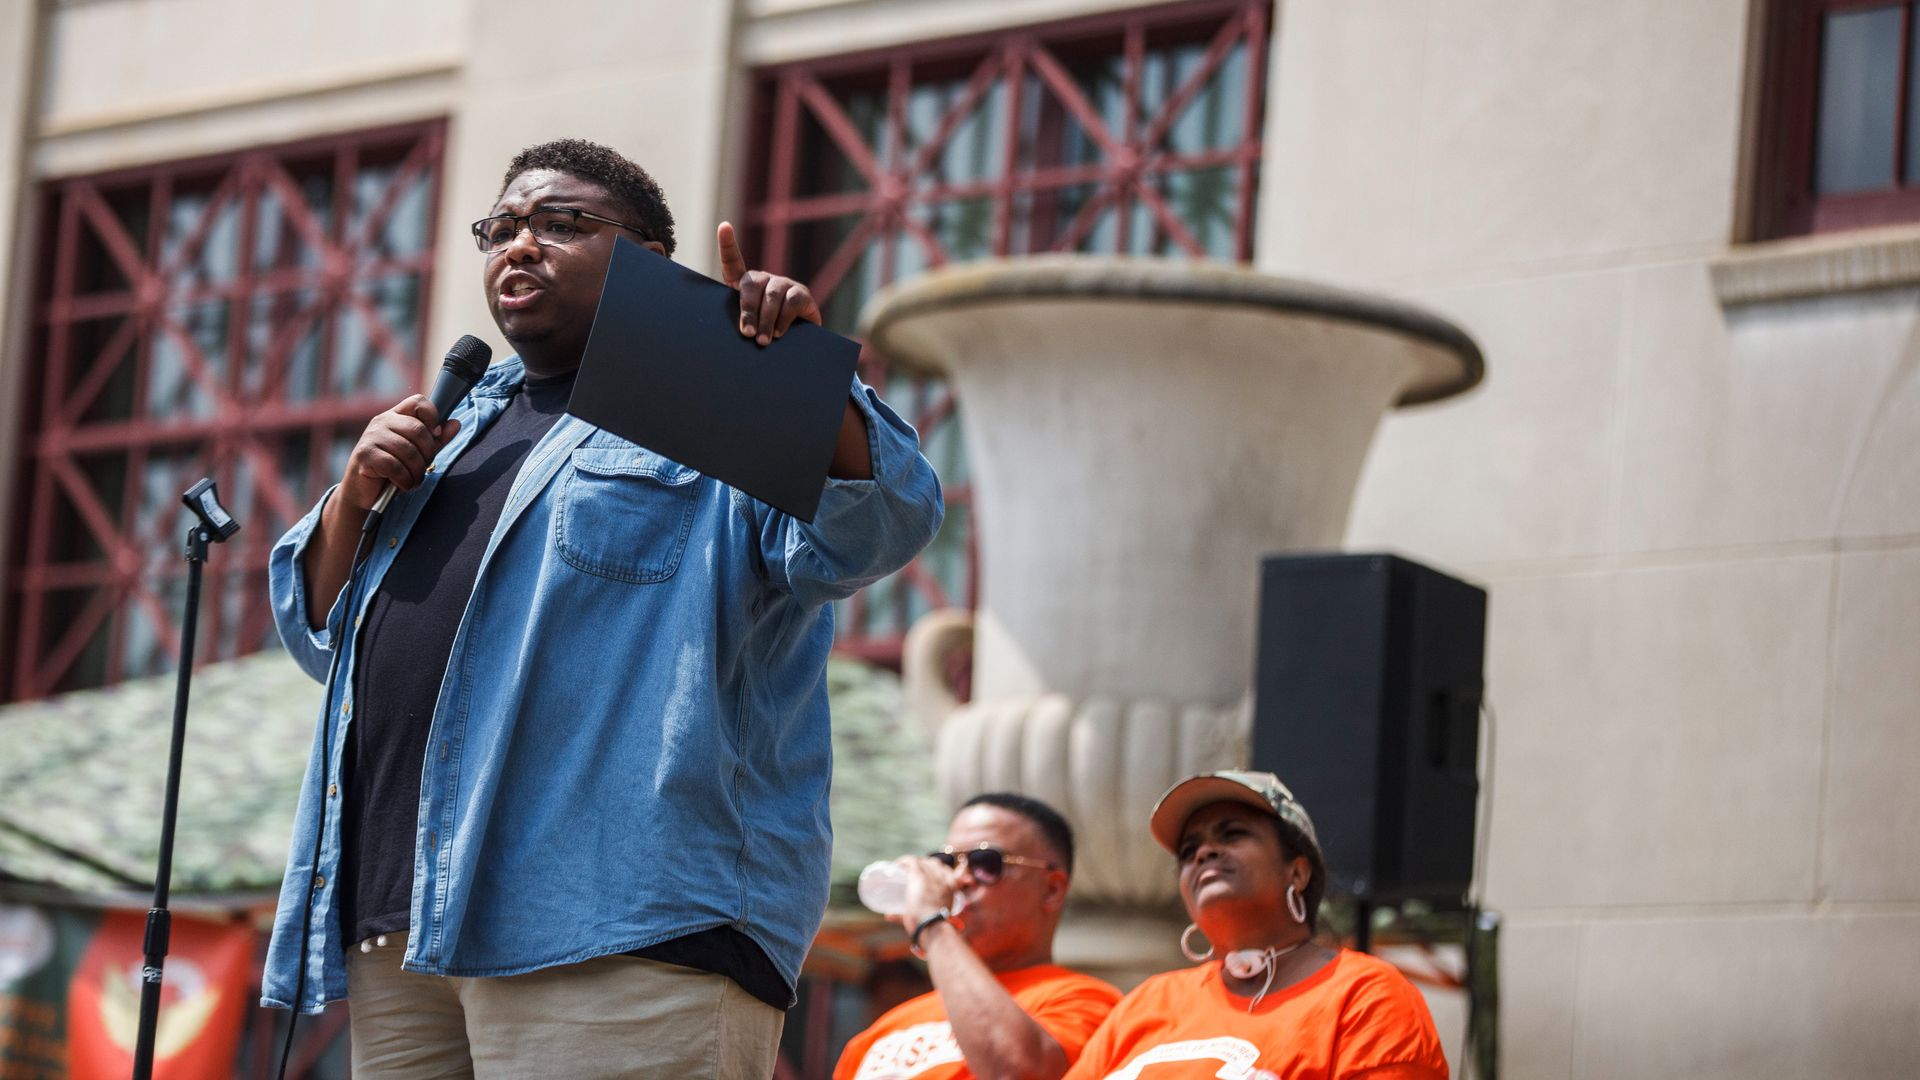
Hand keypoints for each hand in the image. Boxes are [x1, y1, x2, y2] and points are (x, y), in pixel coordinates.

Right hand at [337, 395, 460, 511]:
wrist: (363, 491)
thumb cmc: (392, 470)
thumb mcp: (418, 452)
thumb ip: (436, 439)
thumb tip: (455, 423)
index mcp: (396, 416)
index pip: (418, 402)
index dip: (432, 417)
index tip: (434, 437)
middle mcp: (382, 421)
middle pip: (418, 429)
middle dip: (428, 454)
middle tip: (423, 468)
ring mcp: (371, 436)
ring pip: (408, 451)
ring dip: (417, 472)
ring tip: (414, 480)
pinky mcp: (365, 454)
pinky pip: (395, 466)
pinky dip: (405, 480)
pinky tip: (403, 485)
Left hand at [716, 221, 821, 346]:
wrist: (797, 343)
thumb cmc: (765, 334)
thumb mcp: (750, 327)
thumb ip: (744, 322)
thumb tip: (744, 332)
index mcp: (745, 285)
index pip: (733, 262)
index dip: (728, 244)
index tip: (724, 227)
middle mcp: (764, 279)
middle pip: (752, 284)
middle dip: (748, 310)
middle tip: (748, 333)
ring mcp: (783, 283)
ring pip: (772, 296)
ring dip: (766, 320)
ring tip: (763, 341)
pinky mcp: (801, 293)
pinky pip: (791, 302)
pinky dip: (783, 319)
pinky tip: (779, 333)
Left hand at [888, 856, 963, 932]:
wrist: (933, 927)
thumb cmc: (931, 927)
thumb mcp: (925, 918)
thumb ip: (908, 916)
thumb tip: (888, 916)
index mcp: (952, 888)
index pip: (946, 870)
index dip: (937, 869)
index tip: (927, 872)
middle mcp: (943, 879)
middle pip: (934, 864)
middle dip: (925, 863)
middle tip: (914, 869)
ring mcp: (931, 877)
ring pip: (923, 862)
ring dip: (915, 862)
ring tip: (906, 866)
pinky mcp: (919, 877)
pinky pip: (912, 862)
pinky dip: (904, 861)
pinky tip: (897, 864)